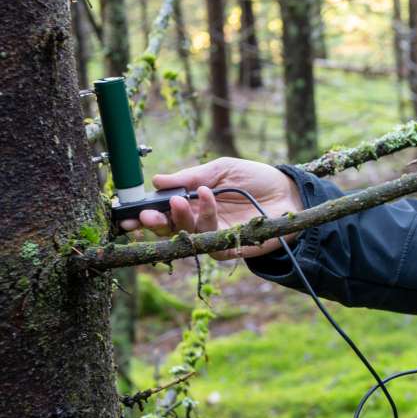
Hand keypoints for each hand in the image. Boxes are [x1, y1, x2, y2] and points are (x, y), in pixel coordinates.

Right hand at [118, 157, 303, 258]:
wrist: (288, 192)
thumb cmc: (254, 179)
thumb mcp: (221, 170)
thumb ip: (191, 176)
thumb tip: (157, 180)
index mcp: (191, 204)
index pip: (161, 212)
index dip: (143, 214)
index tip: (126, 212)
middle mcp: (198, 222)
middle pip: (167, 229)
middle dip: (154, 223)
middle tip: (146, 214)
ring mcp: (212, 236)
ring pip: (185, 234)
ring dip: (179, 217)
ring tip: (180, 199)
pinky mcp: (228, 247)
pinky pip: (209, 238)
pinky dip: (206, 216)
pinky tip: (208, 196)